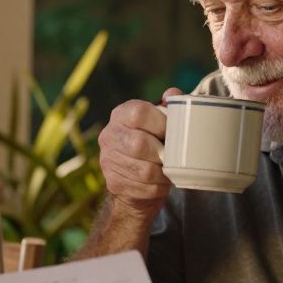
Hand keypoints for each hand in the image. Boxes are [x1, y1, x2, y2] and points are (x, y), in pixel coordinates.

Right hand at [97, 88, 180, 214]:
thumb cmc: (152, 142)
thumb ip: (169, 107)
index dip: (160, 123)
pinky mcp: (113, 183)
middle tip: (173, 156)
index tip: (174, 132)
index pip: (138, 113)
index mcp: (120, 114)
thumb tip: (173, 94)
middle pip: (138, 144)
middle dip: (162, 152)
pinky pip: (144, 188)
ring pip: (144, 170)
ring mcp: (108, 160)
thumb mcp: (159, 121)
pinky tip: (161, 182)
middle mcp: (109, 135)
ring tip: (169, 170)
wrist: (133, 177)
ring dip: (163, 172)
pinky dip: (158, 187)